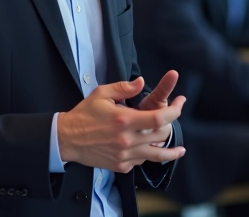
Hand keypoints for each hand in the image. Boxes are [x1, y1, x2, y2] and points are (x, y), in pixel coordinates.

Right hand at [57, 76, 185, 173]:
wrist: (67, 139)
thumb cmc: (84, 115)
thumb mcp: (102, 94)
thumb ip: (124, 87)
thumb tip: (142, 82)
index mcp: (124, 119)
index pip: (159, 118)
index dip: (175, 111)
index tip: (180, 104)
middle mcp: (127, 139)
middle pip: (162, 135)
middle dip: (170, 126)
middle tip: (170, 120)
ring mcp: (125, 155)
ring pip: (157, 155)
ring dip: (170, 151)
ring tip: (179, 150)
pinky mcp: (121, 166)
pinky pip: (141, 161)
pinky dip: (147, 155)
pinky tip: (148, 149)